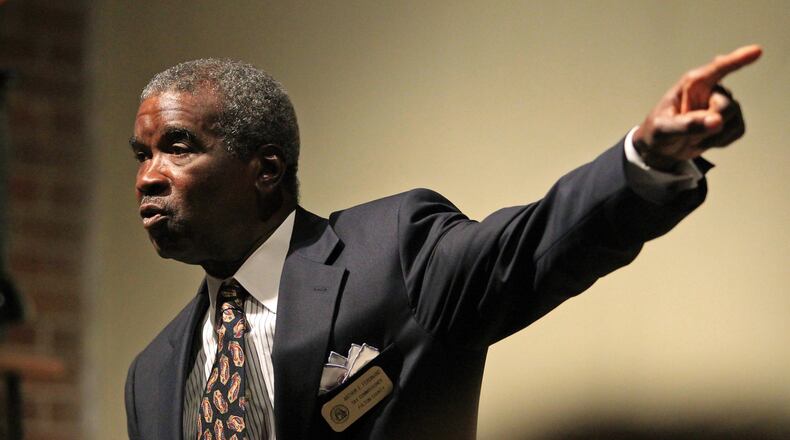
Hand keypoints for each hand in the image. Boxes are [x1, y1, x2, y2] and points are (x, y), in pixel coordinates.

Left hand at [632, 45, 761, 170]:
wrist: (662, 148)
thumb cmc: (658, 132)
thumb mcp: (664, 129)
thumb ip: (688, 125)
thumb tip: (717, 121)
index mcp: (693, 84)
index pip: (718, 69)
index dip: (738, 59)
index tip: (757, 51)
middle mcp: (711, 90)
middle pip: (727, 107)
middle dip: (711, 125)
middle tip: (688, 133)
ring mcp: (723, 104)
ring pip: (734, 120)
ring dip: (713, 135)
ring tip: (693, 135)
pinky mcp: (731, 120)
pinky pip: (738, 131)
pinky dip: (721, 141)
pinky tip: (705, 139)